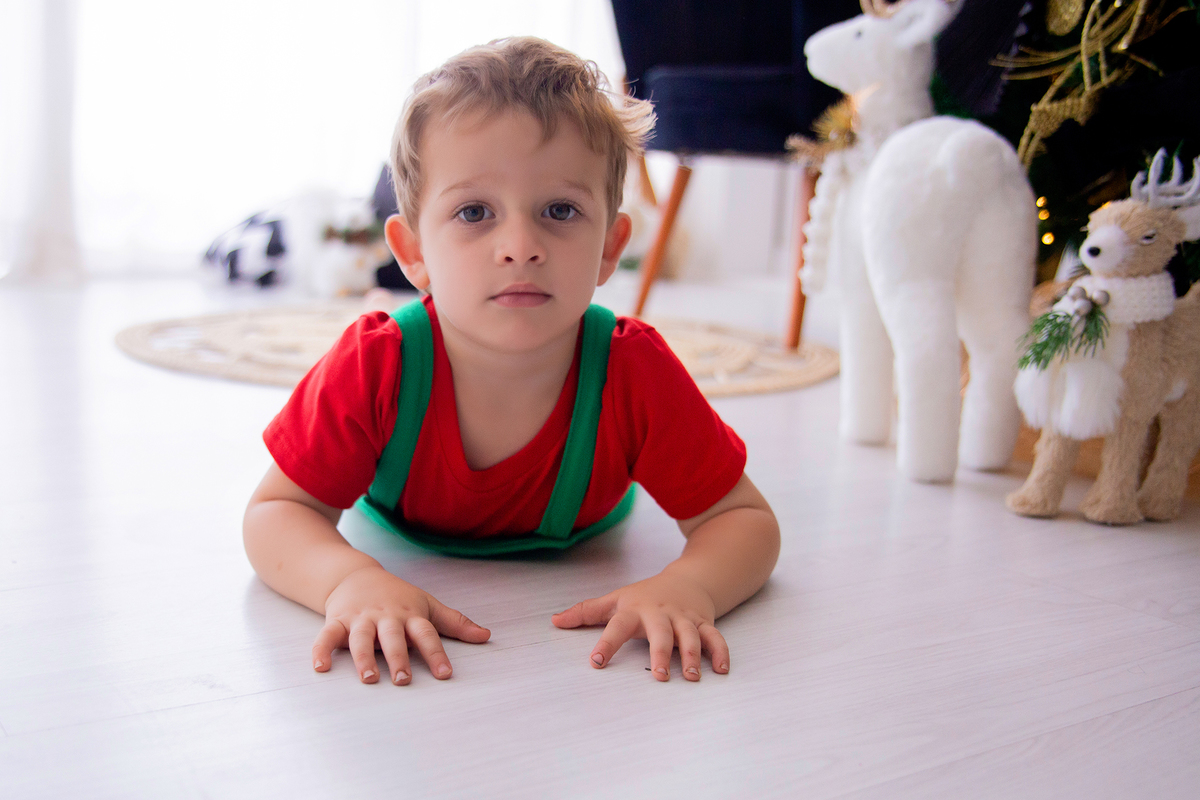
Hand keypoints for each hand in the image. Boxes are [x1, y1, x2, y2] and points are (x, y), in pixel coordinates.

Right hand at [314, 565, 489, 684]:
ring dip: (364, 658)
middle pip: (393, 637)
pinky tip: (320, 667)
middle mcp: (386, 617)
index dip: (436, 654)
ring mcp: (361, 618)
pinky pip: (328, 636)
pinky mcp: (337, 620)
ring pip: (361, 638)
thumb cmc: (397, 596)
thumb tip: (486, 636)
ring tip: (368, 679)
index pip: (426, 634)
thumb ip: (455, 622)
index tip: (445, 674)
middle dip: (398, 658)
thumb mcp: (427, 604)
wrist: (356, 574)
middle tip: (403, 680)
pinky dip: (321, 650)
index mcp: (410, 615)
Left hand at [551, 570, 729, 680]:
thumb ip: (586, 612)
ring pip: (691, 636)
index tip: (596, 662)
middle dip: (661, 653)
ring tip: (691, 677)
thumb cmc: (645, 595)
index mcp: (634, 610)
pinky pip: (715, 637)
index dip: (607, 642)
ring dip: (692, 656)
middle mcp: (660, 614)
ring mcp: (684, 618)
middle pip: (661, 632)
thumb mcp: (615, 600)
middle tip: (660, 676)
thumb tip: (555, 621)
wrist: (685, 579)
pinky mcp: (703, 623)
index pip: (617, 625)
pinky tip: (721, 670)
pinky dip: (720, 652)